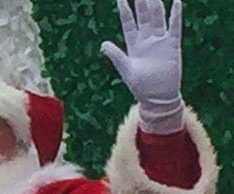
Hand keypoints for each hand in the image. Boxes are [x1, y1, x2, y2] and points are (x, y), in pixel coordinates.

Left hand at [102, 0, 183, 133]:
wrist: (157, 98)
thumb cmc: (140, 86)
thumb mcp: (125, 69)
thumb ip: (115, 55)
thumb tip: (103, 44)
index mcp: (134, 46)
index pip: (128, 24)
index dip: (124, 11)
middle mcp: (147, 41)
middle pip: (143, 17)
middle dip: (141, 2)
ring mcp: (160, 42)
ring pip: (157, 18)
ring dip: (155, 5)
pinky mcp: (172, 46)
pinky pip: (174, 28)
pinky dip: (175, 16)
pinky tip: (176, 3)